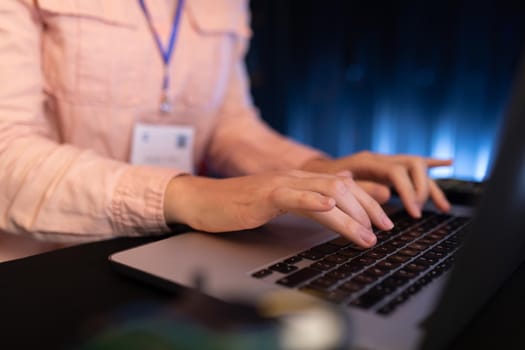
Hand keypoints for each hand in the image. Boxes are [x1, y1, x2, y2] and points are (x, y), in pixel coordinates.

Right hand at [164, 170, 393, 247]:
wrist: (203, 201)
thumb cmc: (237, 205)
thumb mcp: (277, 201)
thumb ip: (305, 197)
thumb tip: (334, 195)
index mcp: (298, 181)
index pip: (342, 188)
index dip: (366, 204)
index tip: (381, 224)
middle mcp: (293, 179)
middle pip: (341, 189)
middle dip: (367, 210)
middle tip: (384, 230)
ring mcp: (279, 184)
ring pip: (324, 194)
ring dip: (349, 216)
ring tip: (366, 235)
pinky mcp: (263, 195)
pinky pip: (293, 196)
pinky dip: (313, 200)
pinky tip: (329, 208)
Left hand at [301, 151, 451, 217]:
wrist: (314, 171)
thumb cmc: (323, 180)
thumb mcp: (335, 186)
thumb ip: (360, 188)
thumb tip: (388, 193)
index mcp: (368, 160)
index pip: (397, 172)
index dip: (408, 191)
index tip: (414, 212)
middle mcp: (380, 158)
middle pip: (413, 165)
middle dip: (421, 189)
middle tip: (417, 212)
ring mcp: (386, 161)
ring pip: (417, 167)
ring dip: (431, 186)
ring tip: (443, 206)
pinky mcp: (389, 167)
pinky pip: (413, 165)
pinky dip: (432, 163)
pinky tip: (448, 162)